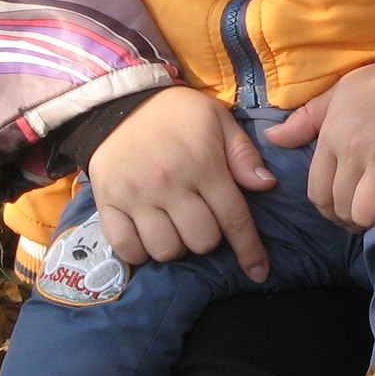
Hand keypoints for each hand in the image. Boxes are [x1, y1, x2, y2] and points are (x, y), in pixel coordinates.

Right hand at [85, 86, 275, 277]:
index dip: (250, 250)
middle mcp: (170, 184)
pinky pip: (127, 248)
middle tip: (200, 220)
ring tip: (173, 227)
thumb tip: (266, 185)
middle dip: (208, 238)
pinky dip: (140, 251)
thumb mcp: (217, 119)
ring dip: (176, 246)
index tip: (258, 272)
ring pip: (166, 250)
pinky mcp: (108, 204)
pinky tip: (147, 237)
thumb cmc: (175, 113)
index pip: (233, 219)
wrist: (117, 103)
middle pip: (201, 241)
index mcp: (203, 164)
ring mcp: (136, 196)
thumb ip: (243, 153)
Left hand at [263, 24, 374, 228]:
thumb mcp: (345, 89)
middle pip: (338, 207)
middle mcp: (354, 148)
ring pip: (362, 214)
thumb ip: (307, 118)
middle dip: (347, 217)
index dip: (327, 206)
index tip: (341, 206)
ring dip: (370, 220)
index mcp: (334, 131)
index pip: (316, 190)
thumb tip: (273, 139)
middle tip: (363, 212)